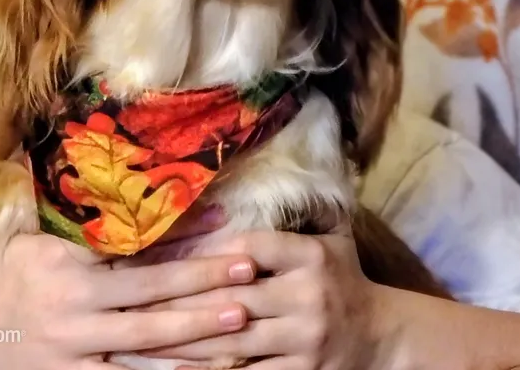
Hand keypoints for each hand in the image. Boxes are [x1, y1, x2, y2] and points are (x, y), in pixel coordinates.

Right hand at [0, 229, 255, 369]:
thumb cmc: (1, 278)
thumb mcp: (36, 241)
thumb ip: (83, 228)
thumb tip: (132, 201)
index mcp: (72, 271)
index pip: (142, 264)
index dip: (190, 260)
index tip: (231, 245)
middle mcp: (78, 314)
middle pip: (153, 309)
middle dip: (204, 299)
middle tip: (249, 290)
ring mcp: (75, 355)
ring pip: (146, 353)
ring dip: (195, 344)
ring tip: (241, 335)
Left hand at [141, 227, 378, 369]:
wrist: (382, 336)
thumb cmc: (342, 276)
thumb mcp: (332, 236)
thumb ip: (297, 213)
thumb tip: (257, 177)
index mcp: (310, 256)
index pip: (251, 249)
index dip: (209, 254)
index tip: (166, 257)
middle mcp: (307, 295)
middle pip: (232, 297)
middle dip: (181, 302)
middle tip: (137, 301)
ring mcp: (304, 339)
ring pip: (233, 341)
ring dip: (185, 342)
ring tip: (144, 339)